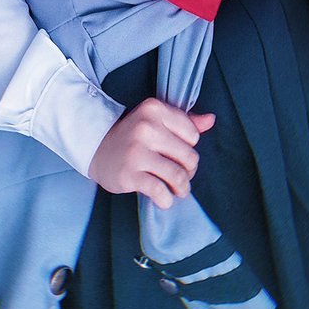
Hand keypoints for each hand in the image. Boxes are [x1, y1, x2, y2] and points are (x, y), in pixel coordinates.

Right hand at [87, 97, 215, 209]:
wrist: (97, 148)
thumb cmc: (133, 135)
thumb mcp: (156, 120)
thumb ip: (184, 121)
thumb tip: (211, 120)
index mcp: (154, 109)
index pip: (193, 135)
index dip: (189, 147)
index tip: (177, 153)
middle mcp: (146, 127)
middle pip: (189, 157)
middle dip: (189, 171)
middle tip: (180, 176)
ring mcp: (137, 151)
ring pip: (178, 176)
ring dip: (182, 189)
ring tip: (177, 190)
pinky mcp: (129, 174)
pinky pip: (160, 192)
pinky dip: (166, 200)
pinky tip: (163, 198)